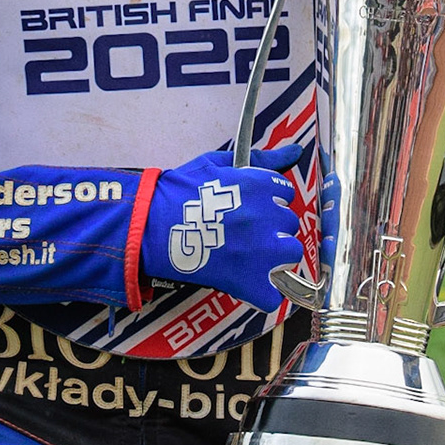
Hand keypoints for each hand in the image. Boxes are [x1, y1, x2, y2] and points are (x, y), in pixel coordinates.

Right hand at [141, 146, 304, 311]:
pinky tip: (244, 282)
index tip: (251, 207)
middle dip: (271, 227)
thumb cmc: (177, 192)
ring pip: (289, 255)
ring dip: (274, 256)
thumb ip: (261, 158)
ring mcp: (261, 251)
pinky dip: (262, 293)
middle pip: (289, 224)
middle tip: (243, 231)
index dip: (269, 201)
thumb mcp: (218, 164)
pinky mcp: (249, 281)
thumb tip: (295, 150)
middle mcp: (267, 216)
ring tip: (247, 255)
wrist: (150, 225)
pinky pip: (273, 294)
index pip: (285, 193)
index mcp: (260, 185)